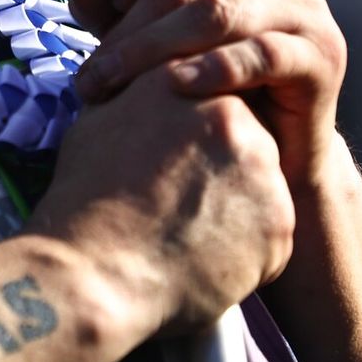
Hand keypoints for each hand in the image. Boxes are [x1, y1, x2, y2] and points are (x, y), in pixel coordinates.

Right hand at [28, 67, 291, 335]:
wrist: (92, 273)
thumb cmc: (83, 204)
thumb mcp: (98, 124)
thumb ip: (136, 98)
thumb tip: (141, 94)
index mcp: (190, 87)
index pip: (217, 105)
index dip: (198, 143)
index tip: (176, 171)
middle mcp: (235, 119)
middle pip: (247, 145)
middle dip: (224, 176)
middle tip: (180, 208)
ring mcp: (264, 170)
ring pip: (262, 193)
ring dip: (236, 215)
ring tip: (186, 238)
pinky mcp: (279, 222)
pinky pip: (270, 239)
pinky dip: (246, 256)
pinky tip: (202, 263)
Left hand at [69, 0, 347, 185]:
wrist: (279, 155)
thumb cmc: (212, 88)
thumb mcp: (154, 44)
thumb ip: (118, 13)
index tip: (111, 1)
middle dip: (131, 26)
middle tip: (93, 74)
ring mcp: (306, 8)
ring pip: (218, 12)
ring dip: (153, 50)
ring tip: (111, 88)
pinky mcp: (323, 55)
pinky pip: (261, 53)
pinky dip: (212, 69)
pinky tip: (176, 89)